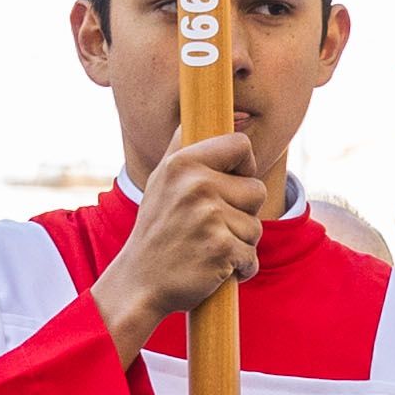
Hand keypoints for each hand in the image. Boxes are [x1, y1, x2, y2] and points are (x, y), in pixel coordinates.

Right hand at [91, 130, 274, 344]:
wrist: (138, 283)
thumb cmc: (157, 230)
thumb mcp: (163, 179)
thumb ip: (188, 143)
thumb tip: (235, 112)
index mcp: (183, 162)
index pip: (241, 145)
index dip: (244, 166)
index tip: (232, 183)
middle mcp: (196, 185)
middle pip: (256, 190)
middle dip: (241, 213)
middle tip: (209, 227)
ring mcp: (210, 217)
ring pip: (256, 227)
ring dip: (239, 244)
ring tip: (207, 248)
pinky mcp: (222, 249)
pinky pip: (251, 257)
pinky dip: (239, 269)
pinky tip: (214, 269)